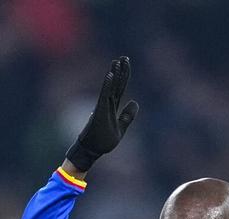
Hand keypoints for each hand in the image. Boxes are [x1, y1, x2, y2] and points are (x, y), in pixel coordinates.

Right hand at [65, 56, 138, 172]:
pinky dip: (107, 85)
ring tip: (117, 60)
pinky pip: (104, 95)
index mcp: (112, 106)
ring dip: (114, 73)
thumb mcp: (121, 127)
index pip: (120, 87)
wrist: (93, 150)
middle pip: (116, 83)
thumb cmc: (103, 140)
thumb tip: (135, 102)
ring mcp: (103, 106)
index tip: (127, 62)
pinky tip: (110, 75)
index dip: (124, 75)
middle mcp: (107, 103)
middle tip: (124, 57)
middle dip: (120, 70)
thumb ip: (127, 115)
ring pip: (110, 86)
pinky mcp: (99, 111)